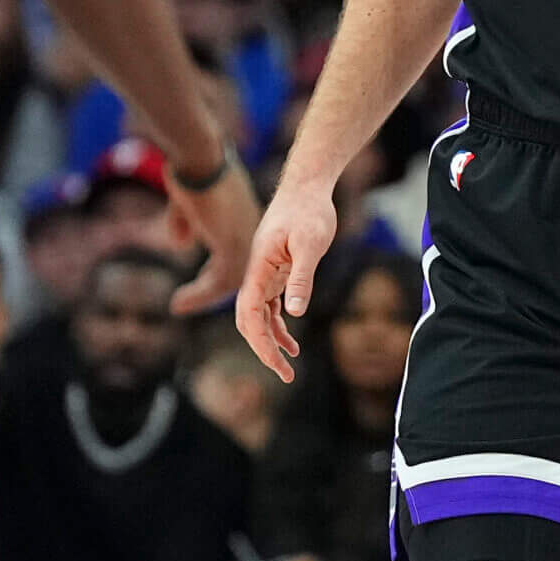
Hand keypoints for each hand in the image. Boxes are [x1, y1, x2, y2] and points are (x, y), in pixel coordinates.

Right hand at [165, 157, 259, 316]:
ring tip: (179, 304)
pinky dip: (199, 295)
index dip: (216, 269)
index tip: (200, 281)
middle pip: (236, 270)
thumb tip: (182, 243)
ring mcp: (243, 239)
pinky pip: (218, 281)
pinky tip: (179, 301)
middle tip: (187, 300)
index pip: (234, 253)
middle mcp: (248, 232)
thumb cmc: (193, 170)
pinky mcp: (231, 245)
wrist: (201, 156)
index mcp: (242, 219)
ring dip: (202, 295)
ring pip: (228, 280)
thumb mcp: (188, 200)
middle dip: (212, 289)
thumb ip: (185, 221)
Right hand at [234, 180, 334, 382]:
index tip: (277, 363)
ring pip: (259, 315)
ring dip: (270, 341)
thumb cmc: (310, 210)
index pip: (249, 312)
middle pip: (248, 319)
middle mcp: (257, 272)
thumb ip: (302, 277)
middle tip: (284, 375)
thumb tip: (294, 313)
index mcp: (259, 266)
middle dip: (262, 349)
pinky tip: (292, 342)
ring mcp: (265, 272)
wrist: (308, 185)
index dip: (259, 341)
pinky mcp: (276, 271)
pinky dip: (278, 325)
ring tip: (288, 367)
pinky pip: (270, 305)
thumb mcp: (310, 243)